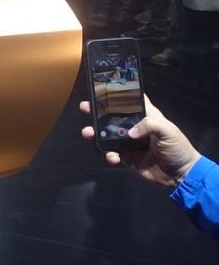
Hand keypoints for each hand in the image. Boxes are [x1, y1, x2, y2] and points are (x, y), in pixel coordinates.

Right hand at [80, 97, 201, 187]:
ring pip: (107, 135)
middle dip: (97, 112)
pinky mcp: (126, 157)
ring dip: (95, 134)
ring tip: (88, 133)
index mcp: (147, 116)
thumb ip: (149, 125)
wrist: (179, 175)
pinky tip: (112, 157)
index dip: (118, 95)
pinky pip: (111, 154)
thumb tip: (129, 132)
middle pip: (113, 116)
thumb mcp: (168, 131)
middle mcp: (135, 127)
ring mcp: (129, 143)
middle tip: (85, 107)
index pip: (131, 101)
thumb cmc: (177, 148)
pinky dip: (108, 155)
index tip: (102, 89)